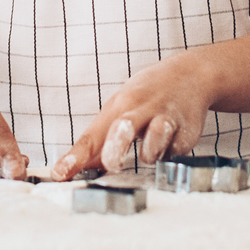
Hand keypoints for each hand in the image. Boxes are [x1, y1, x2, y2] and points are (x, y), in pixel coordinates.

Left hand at [53, 55, 215, 178]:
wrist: (190, 75)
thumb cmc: (147, 97)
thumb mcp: (120, 110)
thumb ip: (101, 141)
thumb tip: (75, 169)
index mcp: (117, 107)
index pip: (91, 136)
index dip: (74, 157)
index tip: (59, 174)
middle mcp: (139, 110)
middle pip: (122, 129)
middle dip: (115, 149)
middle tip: (111, 164)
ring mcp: (164, 119)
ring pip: (156, 136)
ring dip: (150, 151)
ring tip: (149, 155)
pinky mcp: (187, 132)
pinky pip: (175, 151)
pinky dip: (170, 153)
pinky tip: (172, 144)